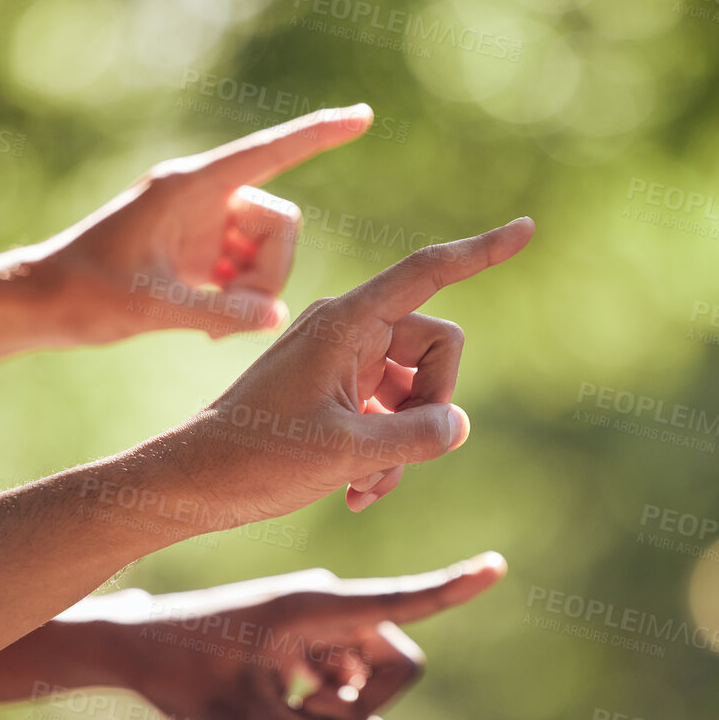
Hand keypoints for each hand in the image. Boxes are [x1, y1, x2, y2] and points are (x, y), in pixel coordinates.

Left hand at [34, 105, 374, 343]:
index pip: (271, 153)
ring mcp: (205, 224)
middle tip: (239, 314)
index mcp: (190, 187)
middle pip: (281, 221)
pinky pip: (251, 269)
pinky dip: (242, 300)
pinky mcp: (201, 251)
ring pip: (270, 249)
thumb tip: (277, 318)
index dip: (320, 134)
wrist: (39, 304)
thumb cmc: (82, 295)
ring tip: (214, 325)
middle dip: (271, 271)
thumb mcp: (151, 308)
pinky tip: (209, 327)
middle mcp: (203, 198)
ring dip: (256, 290)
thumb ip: (219, 313)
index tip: (363, 116)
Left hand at [80, 554, 505, 719]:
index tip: (496, 566)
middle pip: (400, 660)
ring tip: (287, 709)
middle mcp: (330, 606)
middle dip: (371, 703)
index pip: (400, 598)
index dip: (452, 588)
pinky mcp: (313, 635)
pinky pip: (351, 674)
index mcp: (316, 608)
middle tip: (311, 717)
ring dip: (343, 705)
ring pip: (375, 673)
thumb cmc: (183, 676)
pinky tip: (280, 699)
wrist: (135, 645)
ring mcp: (323, 620)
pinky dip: (327, 698)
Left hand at [155, 215, 533, 522]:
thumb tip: (457, 425)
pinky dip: (387, 452)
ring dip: (407, 441)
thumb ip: (419, 435)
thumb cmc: (256, 459)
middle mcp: (349, 330)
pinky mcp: (337, 392)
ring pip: (418, 389)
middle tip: (399, 452)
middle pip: (438, 347)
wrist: (190, 485)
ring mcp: (344, 361)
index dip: (481, 251)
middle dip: (433, 404)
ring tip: (367, 483)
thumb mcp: (348, 452)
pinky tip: (359, 491)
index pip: (429, 271)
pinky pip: (393, 412)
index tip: (528, 227)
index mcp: (348, 322)